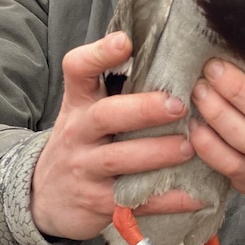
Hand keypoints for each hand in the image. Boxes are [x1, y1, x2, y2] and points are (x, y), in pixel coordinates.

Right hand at [31, 32, 203, 240]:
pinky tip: (197, 194)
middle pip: (106, 115)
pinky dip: (169, 199)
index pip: (78, 70)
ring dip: (158, 153)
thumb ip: (117, 85)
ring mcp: (86, 168)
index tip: (125, 42)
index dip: (99, 54)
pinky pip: (136, 200)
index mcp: (80, 102)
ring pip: (120, 159)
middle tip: (178, 105)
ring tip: (188, 146)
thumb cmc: (85, 142)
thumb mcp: (87, 110)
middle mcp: (79, 132)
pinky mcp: (98, 202)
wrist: (47, 197)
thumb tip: (168, 51)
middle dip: (143, 109)